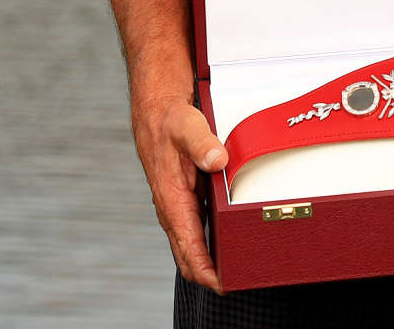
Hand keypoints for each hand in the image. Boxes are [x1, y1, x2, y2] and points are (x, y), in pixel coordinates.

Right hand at [132, 92, 226, 290]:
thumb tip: (218, 161)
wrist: (156, 109)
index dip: (205, 269)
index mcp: (171, 197)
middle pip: (188, 254)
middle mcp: (172, 206)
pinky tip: (226, 247)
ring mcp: (177, 204)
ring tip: (235, 272)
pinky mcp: (183, 197)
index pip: (188, 244)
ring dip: (209, 261)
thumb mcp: (188, 125)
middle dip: (208, 273)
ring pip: (191, 244)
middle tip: (237, 283)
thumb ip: (203, 143)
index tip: (222, 283)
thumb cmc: (170, 119)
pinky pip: (194, 229)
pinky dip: (207, 244)